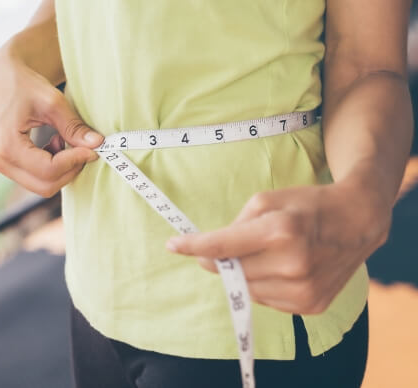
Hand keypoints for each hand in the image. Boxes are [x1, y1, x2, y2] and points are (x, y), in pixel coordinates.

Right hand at [0, 46, 103, 196]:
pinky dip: (55, 168)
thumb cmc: (25, 86)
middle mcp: (1, 161)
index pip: (48, 169)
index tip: (93, 148)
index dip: (75, 161)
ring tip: (65, 140)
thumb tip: (97, 144)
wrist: (4, 80)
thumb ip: (74, 127)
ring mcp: (4, 167)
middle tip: (85, 148)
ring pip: (44, 186)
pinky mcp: (11, 167)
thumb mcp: (53, 102)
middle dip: (70, 170)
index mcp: (7, 145)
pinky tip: (56, 144)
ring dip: (63, 169)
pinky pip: (38, 179)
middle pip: (46, 185)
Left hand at [165, 182, 390, 313]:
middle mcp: (293, 264)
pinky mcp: (311, 306)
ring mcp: (304, 290)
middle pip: (233, 270)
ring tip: (267, 253)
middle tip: (227, 248)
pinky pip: (268, 299)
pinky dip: (265, 284)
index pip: (223, 246)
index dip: (193, 247)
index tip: (172, 245)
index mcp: (281, 231)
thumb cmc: (307, 205)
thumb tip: (211, 254)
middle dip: (221, 259)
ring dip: (245, 273)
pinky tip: (282, 268)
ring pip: (248, 288)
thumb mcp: (267, 200)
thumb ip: (234, 226)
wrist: (357, 221)